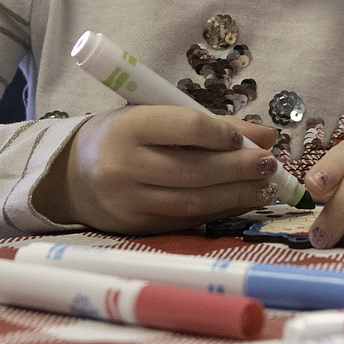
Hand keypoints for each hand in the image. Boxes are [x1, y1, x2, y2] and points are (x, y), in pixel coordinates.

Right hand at [32, 106, 279, 235]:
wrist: (73, 175)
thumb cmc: (123, 137)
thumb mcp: (153, 116)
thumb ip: (207, 124)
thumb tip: (265, 135)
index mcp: (128, 128)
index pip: (184, 127)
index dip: (221, 134)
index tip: (250, 138)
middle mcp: (125, 166)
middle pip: (193, 169)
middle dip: (238, 168)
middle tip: (269, 162)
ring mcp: (130, 202)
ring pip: (193, 200)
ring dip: (236, 193)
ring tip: (264, 184)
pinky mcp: (139, 227)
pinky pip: (187, 219)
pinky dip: (219, 210)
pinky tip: (240, 200)